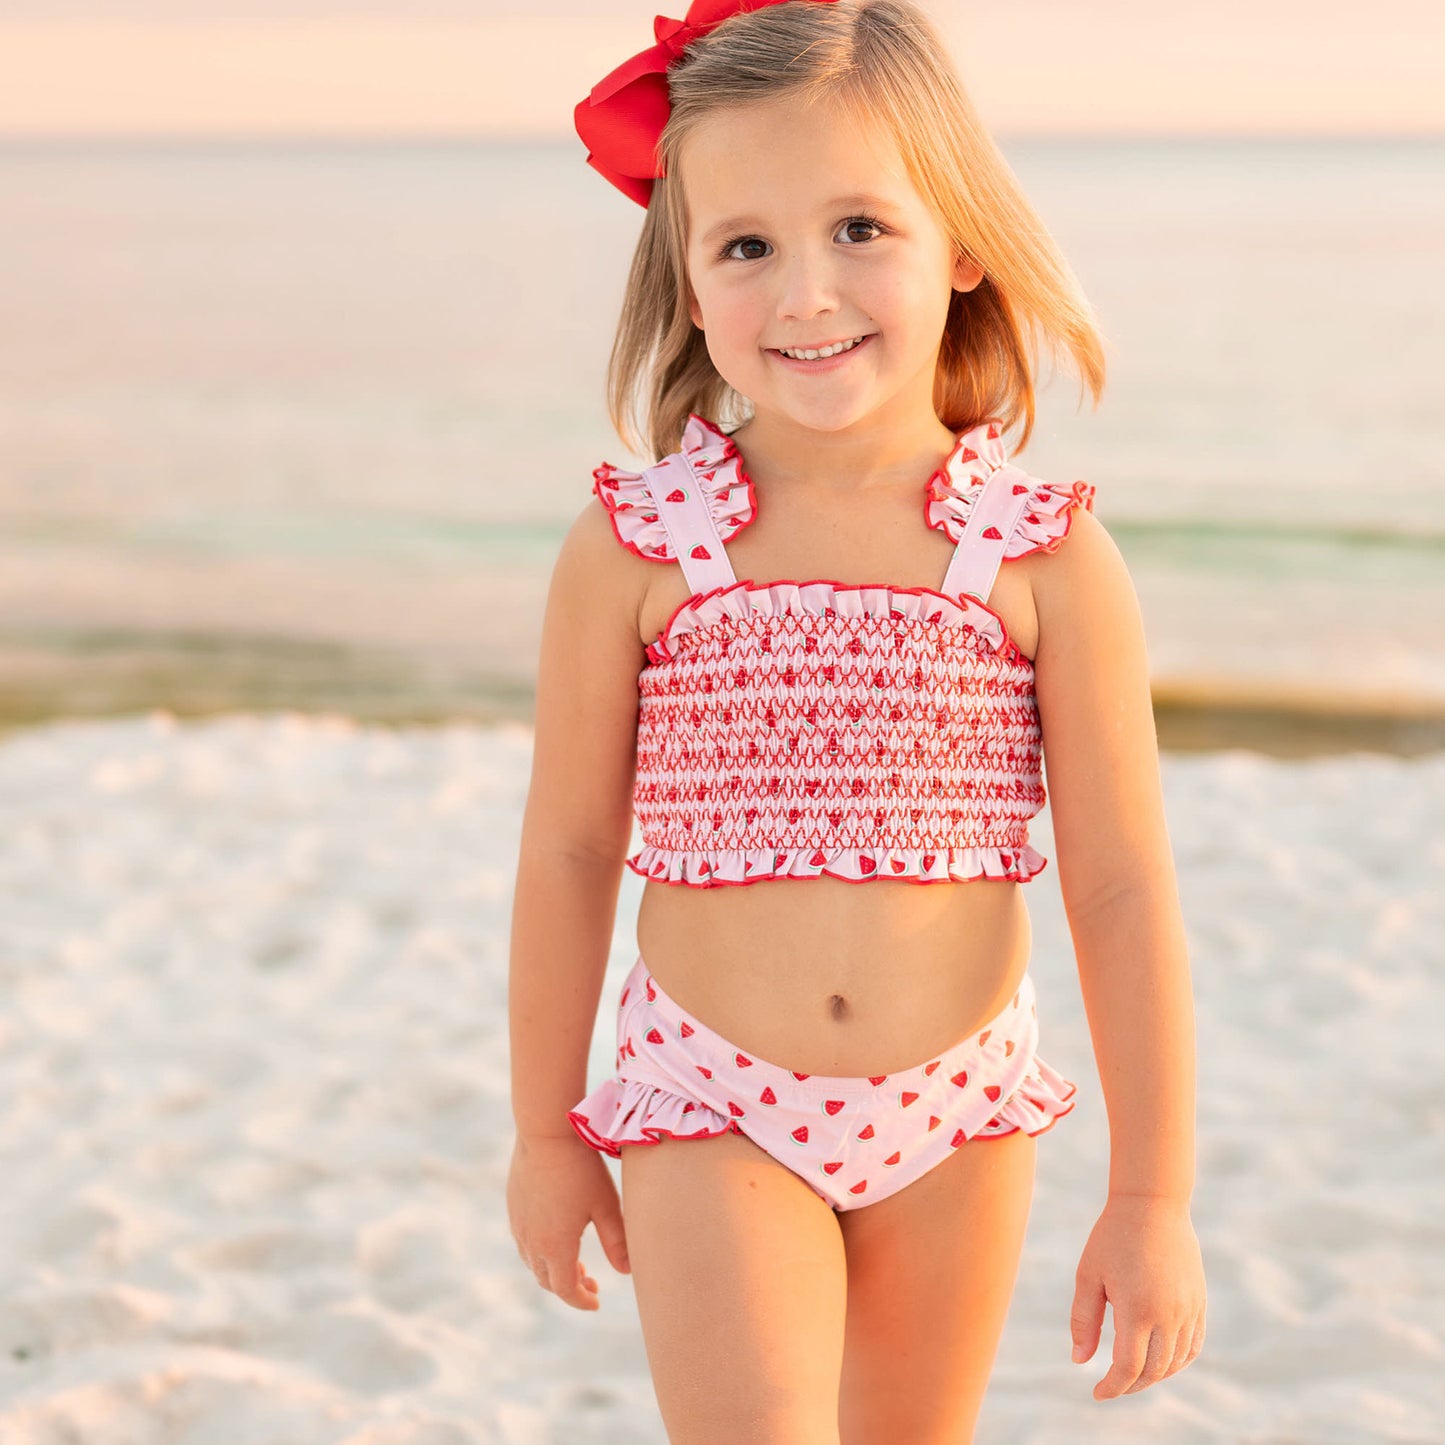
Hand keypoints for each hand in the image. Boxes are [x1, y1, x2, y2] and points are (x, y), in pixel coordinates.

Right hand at [507, 1132, 631, 1310]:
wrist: (545, 1132)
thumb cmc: (581, 1167)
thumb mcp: (606, 1205)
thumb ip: (618, 1242)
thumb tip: (629, 1271)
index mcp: (556, 1246)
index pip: (566, 1290)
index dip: (581, 1301)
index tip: (597, 1302)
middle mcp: (531, 1242)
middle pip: (548, 1280)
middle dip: (570, 1288)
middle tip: (592, 1283)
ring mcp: (518, 1225)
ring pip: (534, 1263)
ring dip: (555, 1270)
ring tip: (578, 1263)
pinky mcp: (513, 1208)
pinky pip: (525, 1243)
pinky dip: (542, 1252)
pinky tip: (558, 1237)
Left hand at [1070, 1193, 1205, 1399]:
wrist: (1152, 1204)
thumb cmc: (1112, 1237)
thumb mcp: (1088, 1275)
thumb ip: (1083, 1320)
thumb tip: (1080, 1362)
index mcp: (1137, 1310)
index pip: (1128, 1368)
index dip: (1112, 1387)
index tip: (1096, 1393)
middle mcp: (1168, 1315)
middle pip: (1153, 1371)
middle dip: (1130, 1385)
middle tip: (1110, 1385)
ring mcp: (1188, 1310)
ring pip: (1175, 1362)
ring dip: (1154, 1376)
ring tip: (1131, 1374)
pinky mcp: (1199, 1303)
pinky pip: (1193, 1346)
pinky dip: (1177, 1361)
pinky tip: (1160, 1360)